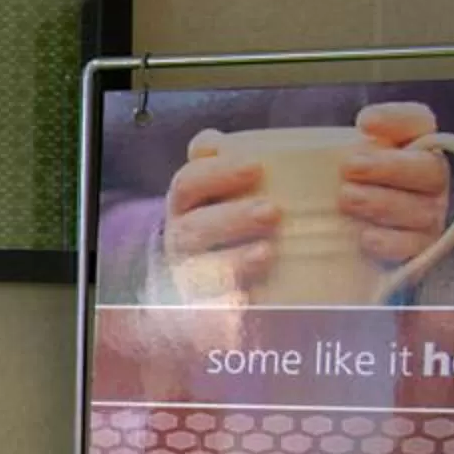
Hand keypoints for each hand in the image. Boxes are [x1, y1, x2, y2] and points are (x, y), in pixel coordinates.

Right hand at [164, 129, 277, 294]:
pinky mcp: (204, 307)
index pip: (190, 183)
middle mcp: (181, 238)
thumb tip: (214, 143)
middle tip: (272, 211)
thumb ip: (224, 160)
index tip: (257, 167)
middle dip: (230, 219)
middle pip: (193, 229)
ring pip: (199, 272)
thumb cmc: (234, 211)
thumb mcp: (227, 184)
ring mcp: (190, 274)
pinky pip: (208, 311)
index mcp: (186, 203)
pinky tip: (248, 298)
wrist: (216, 267)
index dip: (218, 173)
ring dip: (232, 262)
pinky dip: (226, 303)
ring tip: (268, 252)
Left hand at [340, 101, 449, 269]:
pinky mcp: (420, 249)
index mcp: (412, 146)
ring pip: (421, 209)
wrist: (339, 248)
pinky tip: (365, 238)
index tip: (364, 122)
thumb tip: (292, 148)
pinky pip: (415, 246)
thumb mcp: (325, 166)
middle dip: (389, 166)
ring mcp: (428, 215)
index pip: (418, 122)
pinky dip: (391, 242)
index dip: (398, 119)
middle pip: (427, 168)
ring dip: (384, 202)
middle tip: (349, 167)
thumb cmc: (333, 191)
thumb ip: (325, 151)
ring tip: (346, 199)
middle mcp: (428, 178)